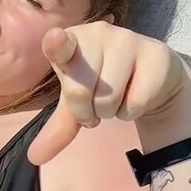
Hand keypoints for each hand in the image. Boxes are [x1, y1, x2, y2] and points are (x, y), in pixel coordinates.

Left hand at [26, 22, 190, 165]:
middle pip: (79, 90)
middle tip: (95, 106)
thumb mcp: (77, 106)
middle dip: (85, 112)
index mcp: (72, 40)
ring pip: (107, 98)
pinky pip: (134, 103)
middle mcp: (99, 33)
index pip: (59, 44)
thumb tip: (35, 157)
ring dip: (110, 112)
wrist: (153, 80)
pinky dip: (131, 111)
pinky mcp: (155, 55)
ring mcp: (129, 40)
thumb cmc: (105, 85)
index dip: (56, 44)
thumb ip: (57, 128)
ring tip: (116, 98)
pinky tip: (136, 95)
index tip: (55, 38)